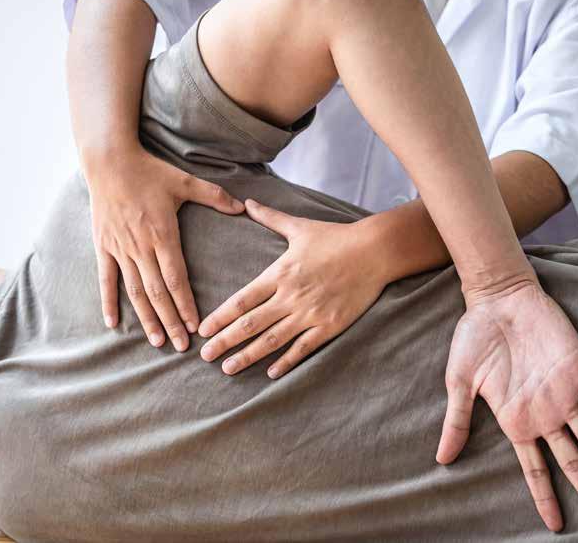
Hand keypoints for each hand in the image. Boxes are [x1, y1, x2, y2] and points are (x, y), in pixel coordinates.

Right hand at [87, 146, 243, 350]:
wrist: (109, 161)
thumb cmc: (150, 171)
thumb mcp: (185, 181)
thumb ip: (214, 196)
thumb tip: (242, 207)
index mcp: (163, 234)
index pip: (176, 278)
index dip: (185, 304)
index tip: (195, 326)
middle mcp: (140, 247)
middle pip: (157, 292)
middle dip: (170, 320)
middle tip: (181, 346)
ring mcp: (119, 249)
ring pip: (133, 292)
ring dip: (145, 318)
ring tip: (156, 341)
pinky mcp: (103, 247)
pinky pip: (106, 280)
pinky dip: (108, 302)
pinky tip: (112, 324)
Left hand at [198, 199, 386, 377]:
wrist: (374, 251)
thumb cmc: (336, 237)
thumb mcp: (300, 226)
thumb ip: (270, 217)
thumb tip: (247, 203)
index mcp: (280, 273)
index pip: (242, 300)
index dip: (220, 317)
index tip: (203, 330)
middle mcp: (291, 296)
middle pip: (251, 324)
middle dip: (225, 341)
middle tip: (205, 356)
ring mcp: (310, 313)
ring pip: (272, 340)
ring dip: (248, 356)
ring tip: (228, 369)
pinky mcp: (330, 325)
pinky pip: (303, 348)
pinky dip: (286, 361)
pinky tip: (270, 373)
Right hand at [437, 282, 577, 531]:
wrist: (497, 300)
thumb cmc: (473, 338)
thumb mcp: (459, 382)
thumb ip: (457, 420)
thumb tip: (441, 460)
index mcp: (515, 420)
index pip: (534, 468)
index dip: (545, 496)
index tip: (557, 526)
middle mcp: (543, 413)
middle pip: (571, 461)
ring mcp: (563, 394)